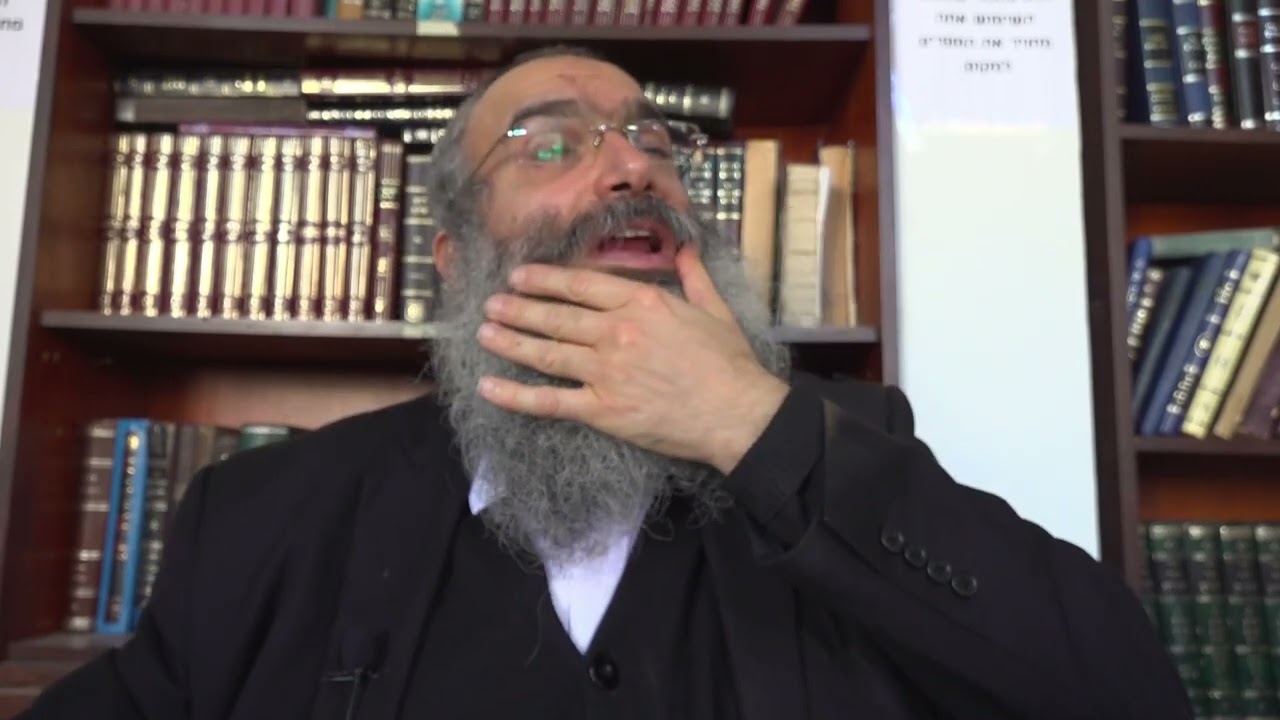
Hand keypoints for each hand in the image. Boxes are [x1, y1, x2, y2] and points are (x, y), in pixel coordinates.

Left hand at [474, 245, 789, 474]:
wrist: (736, 412)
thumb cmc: (730, 363)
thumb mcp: (716, 309)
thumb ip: (695, 276)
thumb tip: (688, 248)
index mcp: (642, 303)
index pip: (582, 285)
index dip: (546, 279)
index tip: (520, 276)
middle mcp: (616, 332)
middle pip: (556, 316)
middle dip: (518, 308)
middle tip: (490, 304)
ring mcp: (606, 371)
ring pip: (546, 353)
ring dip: (510, 342)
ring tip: (483, 334)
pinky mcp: (602, 409)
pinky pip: (550, 401)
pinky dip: (516, 395)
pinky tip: (490, 388)